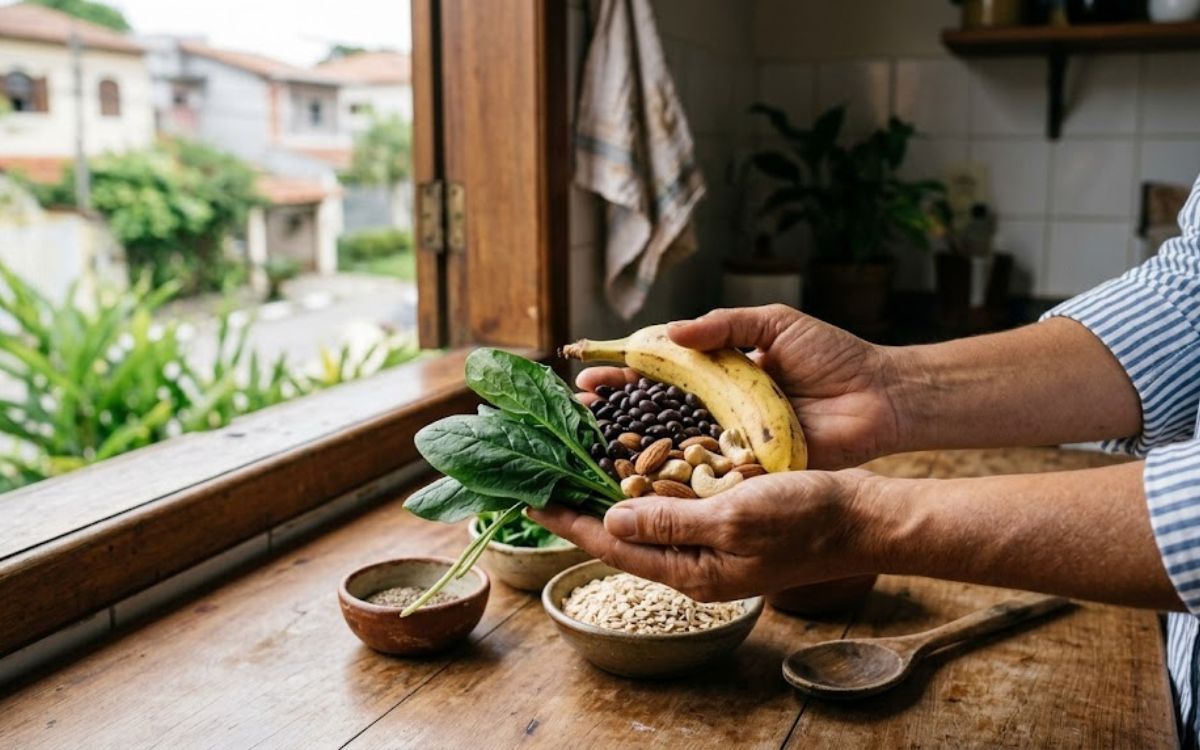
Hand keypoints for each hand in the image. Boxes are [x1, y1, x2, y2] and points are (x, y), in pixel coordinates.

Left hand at [528, 470, 873, 601]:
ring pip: (645, 517)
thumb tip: (612, 521)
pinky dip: (647, 482)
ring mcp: (710, 542)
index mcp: (692, 572)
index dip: (569, 522)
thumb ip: (671, 523)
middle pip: (622, 534)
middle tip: (543, 476)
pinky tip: (631, 460)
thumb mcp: (734, 519)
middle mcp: (694, 562)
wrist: (860, 516)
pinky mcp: (725, 520)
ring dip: (610, 490)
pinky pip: (674, 503)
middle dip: (581, 507)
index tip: (530, 500)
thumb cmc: (805, 519)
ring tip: (574, 463)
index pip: (614, 546)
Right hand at [577, 305, 900, 468]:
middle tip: (576, 417)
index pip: (657, 371)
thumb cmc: (832, 355)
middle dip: (612, 415)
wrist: (879, 397)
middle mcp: (716, 407)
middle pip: (653, 413)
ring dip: (632, 450)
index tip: (585, 378)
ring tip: (593, 450)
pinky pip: (708, 475)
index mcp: (717, 370)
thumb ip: (724, 324)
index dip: (621, 374)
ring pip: (672, 446)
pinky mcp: (750, 468)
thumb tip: (671, 332)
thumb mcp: (774, 324)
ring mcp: (730, 439)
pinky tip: (640, 485)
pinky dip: (676, 480)